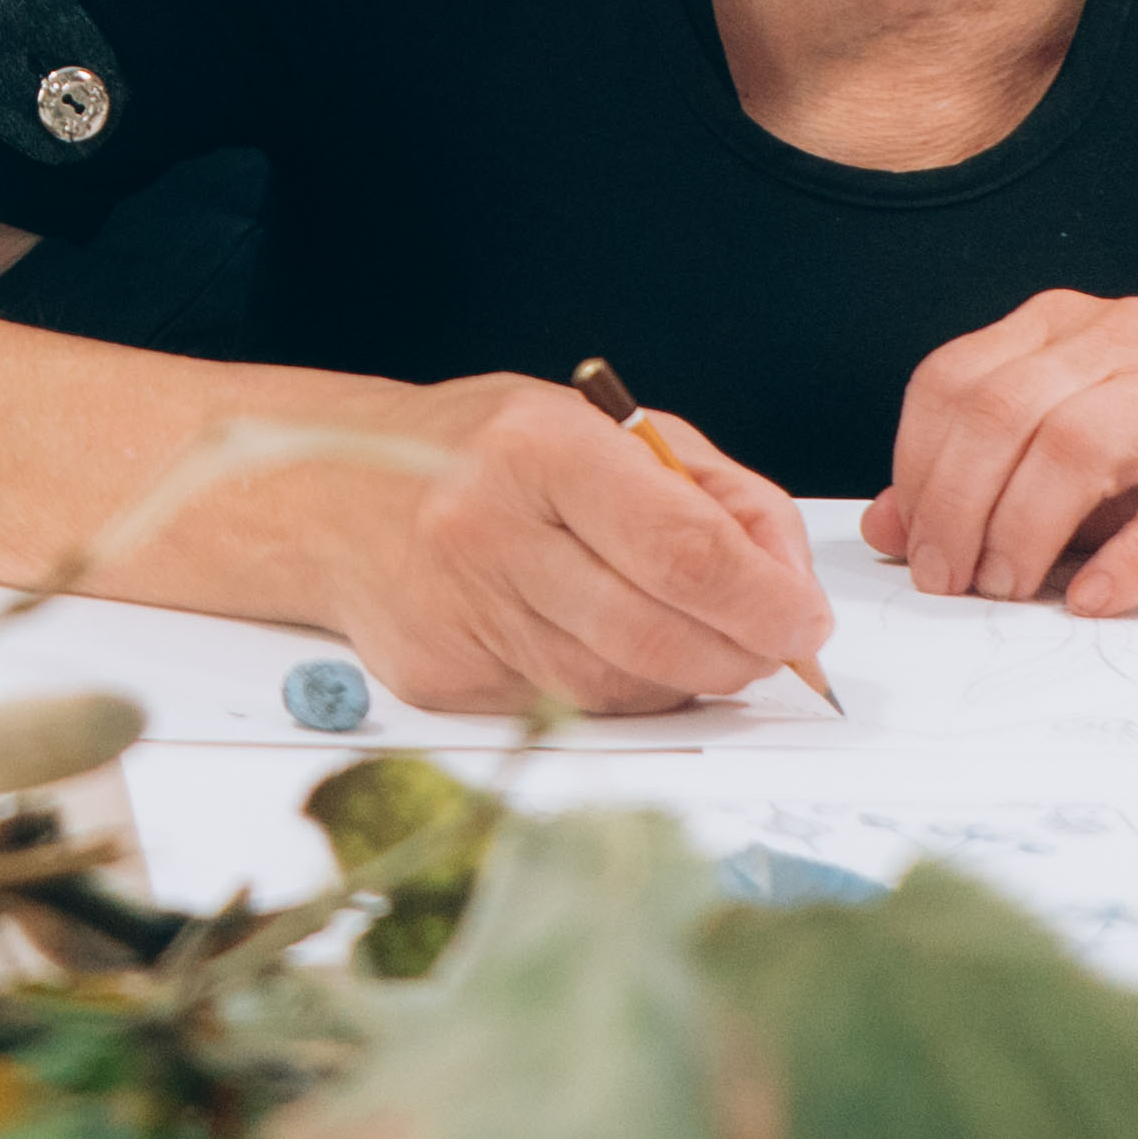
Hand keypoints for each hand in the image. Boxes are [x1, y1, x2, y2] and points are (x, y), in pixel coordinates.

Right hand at [319, 375, 831, 717]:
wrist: (332, 491)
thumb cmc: (484, 452)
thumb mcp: (604, 427)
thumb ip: (714, 495)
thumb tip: (793, 587)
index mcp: (537, 447)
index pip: (685, 549)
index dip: (767, 600)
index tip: (804, 620)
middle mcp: (488, 530)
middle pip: (660, 635)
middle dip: (744, 653)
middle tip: (774, 644)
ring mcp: (460, 614)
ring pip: (623, 688)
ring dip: (687, 676)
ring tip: (693, 635)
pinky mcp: (444, 680)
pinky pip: (570, 711)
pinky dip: (619, 691)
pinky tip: (613, 648)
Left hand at [866, 289, 1137, 613]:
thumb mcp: (1071, 470)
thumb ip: (981, 484)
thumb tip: (889, 527)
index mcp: (1062, 326)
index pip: (952, 382)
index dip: (918, 468)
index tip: (911, 545)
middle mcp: (1124, 335)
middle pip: (1001, 412)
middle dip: (958, 507)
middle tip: (950, 584)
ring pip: (1076, 447)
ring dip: (1025, 532)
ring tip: (1012, 590)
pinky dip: (1125, 563)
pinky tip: (1092, 600)